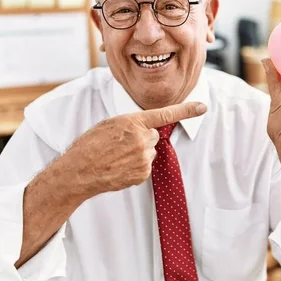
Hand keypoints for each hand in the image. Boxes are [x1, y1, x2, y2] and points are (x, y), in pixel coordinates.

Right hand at [61, 101, 206, 196]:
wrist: (78, 171)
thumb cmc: (90, 145)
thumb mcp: (109, 124)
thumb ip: (131, 123)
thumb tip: (146, 129)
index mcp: (132, 122)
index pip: (165, 114)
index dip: (186, 110)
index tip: (202, 106)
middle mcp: (142, 139)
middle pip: (154, 136)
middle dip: (142, 139)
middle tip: (121, 145)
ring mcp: (143, 158)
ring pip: (150, 152)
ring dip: (139, 154)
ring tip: (117, 157)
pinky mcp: (143, 174)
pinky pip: (146, 167)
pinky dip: (136, 167)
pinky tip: (120, 167)